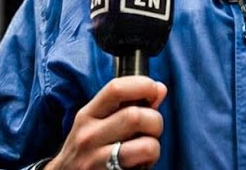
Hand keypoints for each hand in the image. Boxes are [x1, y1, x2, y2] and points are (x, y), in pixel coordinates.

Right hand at [44, 76, 166, 169]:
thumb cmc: (86, 149)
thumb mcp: (96, 123)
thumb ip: (126, 105)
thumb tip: (159, 89)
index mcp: (88, 115)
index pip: (116, 88)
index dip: (143, 85)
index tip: (154, 91)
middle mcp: (89, 135)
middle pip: (135, 116)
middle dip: (155, 122)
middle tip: (151, 130)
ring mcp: (97, 160)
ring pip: (146, 146)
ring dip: (154, 147)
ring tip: (146, 151)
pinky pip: (141, 169)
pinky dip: (148, 164)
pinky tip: (139, 165)